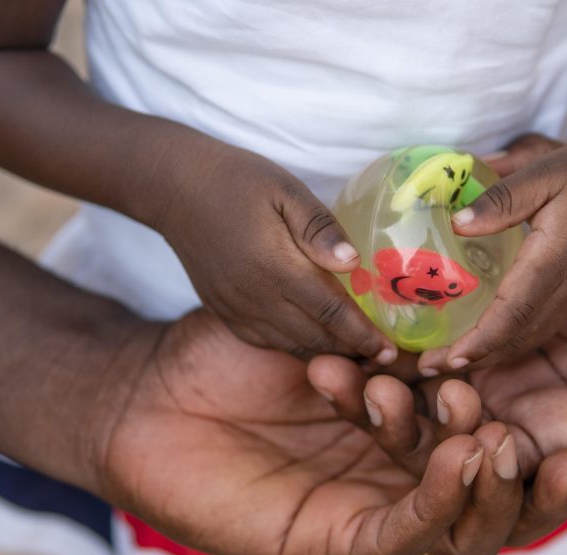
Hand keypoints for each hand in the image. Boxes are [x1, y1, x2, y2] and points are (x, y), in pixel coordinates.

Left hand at [84, 309, 551, 554]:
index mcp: (409, 426)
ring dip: (491, 484)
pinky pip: (406, 532)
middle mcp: (400, 473)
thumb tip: (470, 287)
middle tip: (532, 427)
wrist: (151, 391)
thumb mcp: (327, 317)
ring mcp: (372, 508)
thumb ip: (392, 316)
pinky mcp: (338, 540)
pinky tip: (461, 459)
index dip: (537, 428)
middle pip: (491, 491)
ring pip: (463, 521)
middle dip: (524, 464)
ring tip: (496, 438)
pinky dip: (441, 500)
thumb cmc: (233, 347)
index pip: (492, 438)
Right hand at [154, 141, 395, 362]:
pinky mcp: (225, 314)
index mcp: (275, 267)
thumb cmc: (239, 181)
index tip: (391, 353)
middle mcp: (255, 298)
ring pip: (292, 346)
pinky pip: (269, 342)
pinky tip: (319, 342)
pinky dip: (298, 347)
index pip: (331, 313)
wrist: (175, 188)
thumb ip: (320, 228)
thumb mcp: (285, 189)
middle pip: (315, 339)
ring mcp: (237, 310)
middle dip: (353, 353)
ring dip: (328, 355)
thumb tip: (353, 264)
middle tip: (386, 360)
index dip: (364, 336)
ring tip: (360, 356)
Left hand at [424, 130, 566, 370]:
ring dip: (491, 355)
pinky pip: (543, 328)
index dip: (482, 340)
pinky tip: (485, 341)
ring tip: (448, 362)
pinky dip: (511, 342)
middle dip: (475, 358)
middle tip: (428, 368)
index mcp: (557, 258)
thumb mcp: (545, 169)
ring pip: (531, 337)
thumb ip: (501, 198)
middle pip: (519, 335)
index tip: (449, 359)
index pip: (516, 311)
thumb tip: (457, 226)